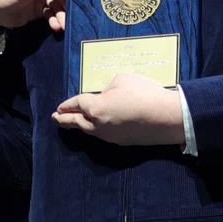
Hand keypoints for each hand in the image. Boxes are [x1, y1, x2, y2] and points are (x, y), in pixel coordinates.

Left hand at [50, 72, 183, 145]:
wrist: (166, 117)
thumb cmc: (144, 94)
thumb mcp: (122, 79)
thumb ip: (108, 87)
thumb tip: (106, 95)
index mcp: (95, 108)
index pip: (77, 104)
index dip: (68, 104)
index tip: (59, 106)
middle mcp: (98, 125)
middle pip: (77, 122)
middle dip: (64, 119)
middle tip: (56, 118)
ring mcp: (110, 136)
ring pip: (89, 131)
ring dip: (79, 126)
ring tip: (74, 123)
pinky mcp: (122, 142)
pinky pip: (102, 135)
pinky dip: (94, 130)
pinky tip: (96, 127)